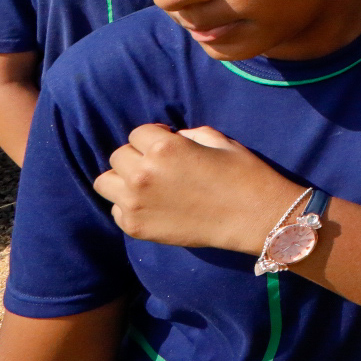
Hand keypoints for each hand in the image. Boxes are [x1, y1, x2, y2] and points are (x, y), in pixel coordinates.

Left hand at [94, 125, 303, 254]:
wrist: (255, 218)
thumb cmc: (242, 174)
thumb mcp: (219, 141)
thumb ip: (187, 135)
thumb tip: (169, 139)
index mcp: (164, 147)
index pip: (138, 133)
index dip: (154, 137)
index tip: (168, 145)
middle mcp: (142, 174)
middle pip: (119, 156)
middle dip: (138, 156)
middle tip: (160, 167)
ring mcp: (135, 203)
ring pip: (106, 182)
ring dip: (123, 180)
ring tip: (147, 185)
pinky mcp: (136, 227)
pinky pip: (116, 209)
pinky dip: (128, 205)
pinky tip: (153, 206)